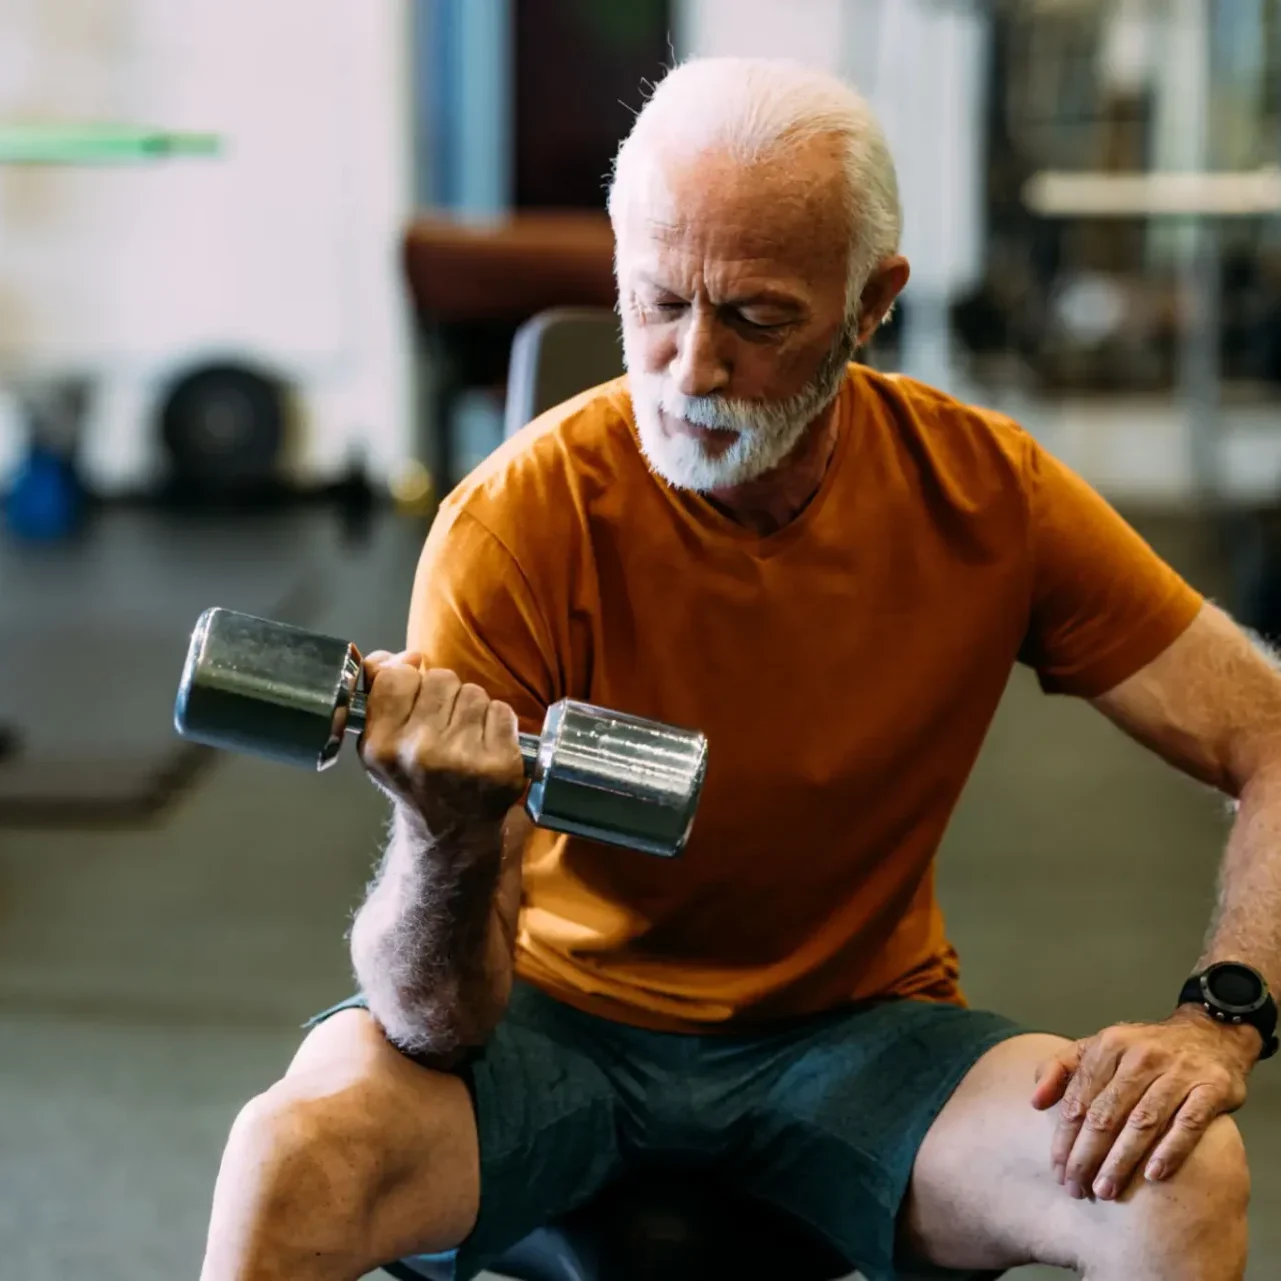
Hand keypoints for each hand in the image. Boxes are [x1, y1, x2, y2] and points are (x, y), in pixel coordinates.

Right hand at [358, 652, 525, 836]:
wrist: (449, 831)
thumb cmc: (414, 776)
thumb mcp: (380, 738)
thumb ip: (379, 687)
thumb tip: (404, 656)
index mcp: (381, 746)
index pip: (397, 676)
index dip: (409, 683)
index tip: (414, 704)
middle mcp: (420, 754)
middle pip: (441, 678)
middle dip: (444, 696)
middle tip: (441, 728)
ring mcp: (463, 761)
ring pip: (473, 692)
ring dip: (471, 709)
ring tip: (463, 739)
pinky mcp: (501, 765)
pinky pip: (502, 710)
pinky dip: (497, 723)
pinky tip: (484, 747)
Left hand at [1031, 1010, 1256, 1200]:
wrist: (1209, 1035)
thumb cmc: (1144, 1050)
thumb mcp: (1099, 1047)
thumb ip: (1062, 1068)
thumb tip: (1035, 1101)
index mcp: (1108, 1046)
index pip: (1079, 1098)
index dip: (1065, 1137)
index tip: (1058, 1170)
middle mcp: (1140, 1056)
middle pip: (1106, 1113)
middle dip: (1087, 1155)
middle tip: (1077, 1188)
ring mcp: (1178, 1072)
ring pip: (1143, 1122)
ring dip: (1121, 1160)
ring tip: (1105, 1189)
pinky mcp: (1212, 1088)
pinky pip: (1188, 1124)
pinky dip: (1170, 1150)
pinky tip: (1153, 1175)